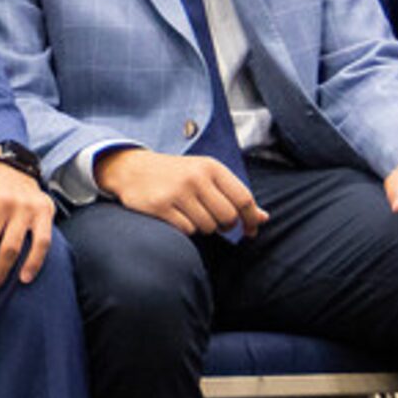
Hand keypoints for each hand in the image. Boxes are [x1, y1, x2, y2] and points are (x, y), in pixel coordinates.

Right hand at [91, 146, 266, 238]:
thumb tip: (264, 218)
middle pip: (228, 217)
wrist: (133, 169)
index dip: (251, 218)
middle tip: (215, 221)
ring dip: (203, 227)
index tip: (251, 230)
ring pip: (207, 226)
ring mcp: (177, 192)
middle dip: (225, 225)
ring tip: (191, 214)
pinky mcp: (160, 206)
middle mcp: (196, 177)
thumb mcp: (207, 175)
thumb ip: (234, 195)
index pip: (243, 198)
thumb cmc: (177, 174)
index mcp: (211, 167)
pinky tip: (176, 217)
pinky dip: (186, 229)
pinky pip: (187, 230)